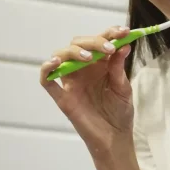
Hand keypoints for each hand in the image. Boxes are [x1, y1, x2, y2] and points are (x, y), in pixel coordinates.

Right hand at [39, 26, 133, 159]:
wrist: (115, 138)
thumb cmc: (120, 113)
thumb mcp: (123, 88)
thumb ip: (119, 68)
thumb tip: (123, 45)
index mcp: (99, 64)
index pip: (100, 41)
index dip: (110, 33)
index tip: (123, 31)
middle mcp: (83, 69)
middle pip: (78, 44)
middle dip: (93, 41)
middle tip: (108, 48)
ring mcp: (71, 82)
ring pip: (61, 56)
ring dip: (73, 51)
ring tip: (88, 57)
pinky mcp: (63, 97)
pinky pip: (47, 81)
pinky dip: (46, 69)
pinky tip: (55, 63)